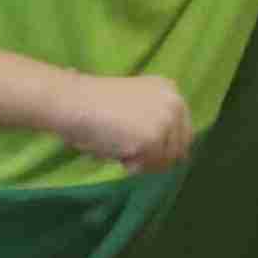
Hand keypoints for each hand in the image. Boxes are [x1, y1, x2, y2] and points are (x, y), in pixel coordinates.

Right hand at [49, 72, 192, 172]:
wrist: (74, 101)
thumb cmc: (95, 104)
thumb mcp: (136, 104)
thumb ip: (156, 120)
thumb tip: (177, 156)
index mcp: (170, 89)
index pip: (183, 132)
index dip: (163, 147)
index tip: (142, 146)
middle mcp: (174, 103)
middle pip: (178, 149)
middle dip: (154, 156)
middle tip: (127, 147)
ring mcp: (165, 121)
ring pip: (164, 161)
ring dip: (142, 162)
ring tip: (119, 145)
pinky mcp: (153, 139)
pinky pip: (147, 167)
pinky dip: (131, 166)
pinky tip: (116, 149)